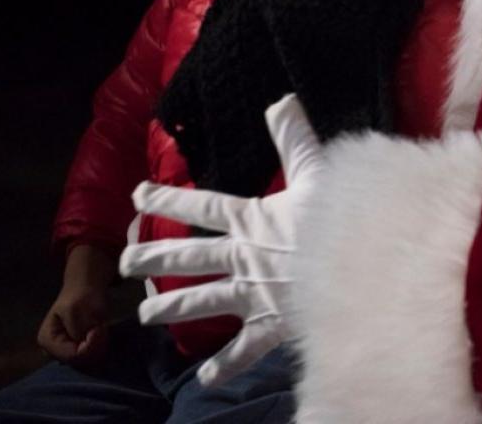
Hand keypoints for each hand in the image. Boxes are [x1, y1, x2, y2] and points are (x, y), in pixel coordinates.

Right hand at [38, 244, 114, 366]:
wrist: (87, 287)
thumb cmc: (81, 296)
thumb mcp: (78, 310)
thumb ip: (79, 332)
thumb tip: (88, 349)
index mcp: (47, 340)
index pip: (73, 356)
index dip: (90, 345)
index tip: (98, 328)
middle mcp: (53, 351)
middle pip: (80, 361)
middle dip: (94, 345)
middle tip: (99, 326)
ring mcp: (65, 351)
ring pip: (88, 359)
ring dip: (99, 344)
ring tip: (98, 327)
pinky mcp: (77, 350)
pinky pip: (92, 355)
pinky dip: (100, 345)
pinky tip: (100, 332)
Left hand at [119, 94, 323, 385]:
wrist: (358, 266)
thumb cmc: (339, 216)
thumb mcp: (319, 170)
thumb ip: (294, 137)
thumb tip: (280, 99)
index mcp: (251, 219)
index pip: (201, 206)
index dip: (167, 199)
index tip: (137, 195)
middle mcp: (243, 257)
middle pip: (189, 257)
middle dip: (153, 257)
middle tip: (123, 261)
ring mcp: (253, 294)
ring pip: (203, 302)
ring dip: (172, 309)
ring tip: (144, 316)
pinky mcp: (271, 325)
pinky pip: (243, 349)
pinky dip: (225, 366)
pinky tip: (204, 380)